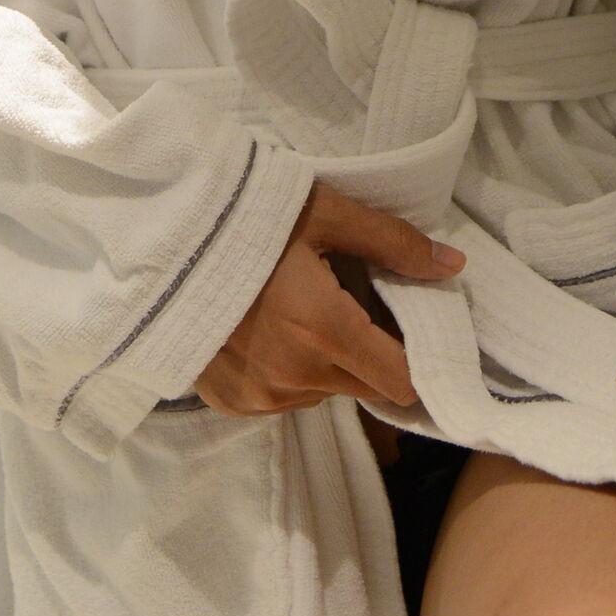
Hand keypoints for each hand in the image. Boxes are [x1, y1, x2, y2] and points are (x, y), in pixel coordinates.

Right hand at [194, 180, 465, 420]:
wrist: (161, 238)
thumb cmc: (246, 217)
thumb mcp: (324, 214)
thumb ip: (392, 243)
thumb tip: (454, 266)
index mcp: (325, 331)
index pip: (401, 382)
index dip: (418, 361)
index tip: (412, 331)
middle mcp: (295, 377)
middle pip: (365, 386)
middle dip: (372, 354)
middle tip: (351, 304)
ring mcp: (260, 395)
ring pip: (325, 392)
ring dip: (328, 363)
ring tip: (302, 310)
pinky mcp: (232, 402)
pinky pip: (284, 398)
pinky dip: (289, 371)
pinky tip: (268, 329)